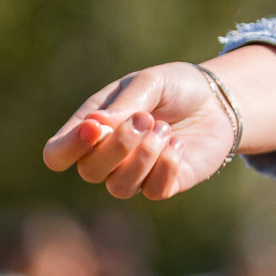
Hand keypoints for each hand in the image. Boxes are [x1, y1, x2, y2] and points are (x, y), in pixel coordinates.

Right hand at [41, 63, 239, 199]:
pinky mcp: (164, 185)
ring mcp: (135, 174)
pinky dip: (166, 167)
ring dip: (144, 157)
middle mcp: (107, 157)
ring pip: (119, 187)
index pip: (57, 154)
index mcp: (91, 128)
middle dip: (118, 146)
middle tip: (147, 119)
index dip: (69, 147)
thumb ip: (124, 103)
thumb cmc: (176, 88)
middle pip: (89, 172)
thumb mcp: (150, 83)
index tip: (95, 128)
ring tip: (165, 129)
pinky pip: (153, 192)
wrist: (218, 100)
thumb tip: (95, 126)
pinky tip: (178, 145)